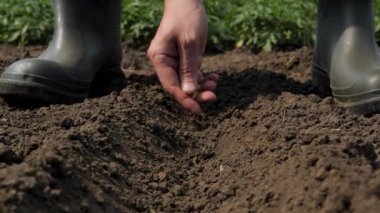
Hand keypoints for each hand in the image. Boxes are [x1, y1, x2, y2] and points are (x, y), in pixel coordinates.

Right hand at [148, 0, 217, 115]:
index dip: (185, 100)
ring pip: (188, 82)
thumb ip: (189, 67)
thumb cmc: (186, 17)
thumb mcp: (190, 42)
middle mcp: (165, 62)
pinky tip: (214, 77)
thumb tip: (189, 91)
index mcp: (160, 58)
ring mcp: (175, 61)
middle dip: (196, 93)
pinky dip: (203, 77)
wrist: (188, 0)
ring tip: (215, 82)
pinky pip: (193, 74)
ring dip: (202, 86)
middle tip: (213, 96)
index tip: (198, 111)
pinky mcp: (185, 59)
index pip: (171, 86)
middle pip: (179, 86)